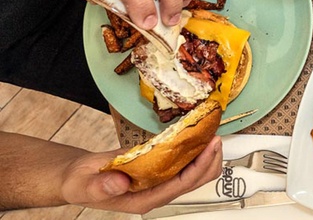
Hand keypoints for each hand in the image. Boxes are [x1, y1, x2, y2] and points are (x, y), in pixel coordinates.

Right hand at [61, 136, 221, 213]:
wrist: (77, 178)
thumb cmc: (80, 183)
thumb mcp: (84, 184)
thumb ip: (101, 186)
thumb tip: (120, 182)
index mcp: (143, 200)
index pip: (180, 185)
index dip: (199, 167)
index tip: (210, 147)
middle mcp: (156, 192)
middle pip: (195, 180)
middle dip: (210, 159)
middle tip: (215, 135)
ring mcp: (159, 181)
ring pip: (194, 172)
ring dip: (205, 154)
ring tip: (210, 132)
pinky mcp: (158, 169)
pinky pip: (183, 162)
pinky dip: (193, 149)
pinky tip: (196, 135)